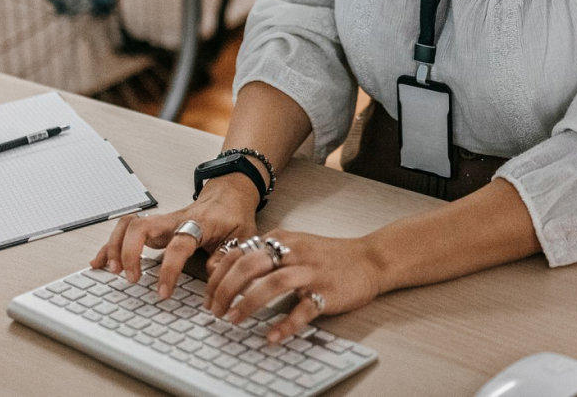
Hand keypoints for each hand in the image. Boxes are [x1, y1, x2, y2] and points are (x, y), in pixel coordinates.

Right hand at [91, 174, 258, 299]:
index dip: (168, 269)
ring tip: (111, 271)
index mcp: (198, 223)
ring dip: (115, 246)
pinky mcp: (154, 226)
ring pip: (129, 224)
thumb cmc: (233, 215)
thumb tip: (213, 275)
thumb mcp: (242, 236)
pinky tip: (99, 262)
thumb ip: (228, 256)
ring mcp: (162, 222)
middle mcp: (174, 220)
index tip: (162, 292)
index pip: (178, 245)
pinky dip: (109, 245)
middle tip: (130, 278)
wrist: (230, 193)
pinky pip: (126, 230)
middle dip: (129, 252)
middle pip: (142, 226)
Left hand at [205, 230, 381, 344]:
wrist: (369, 259)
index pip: (239, 254)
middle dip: (226, 289)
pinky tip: (272, 337)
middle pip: (250, 265)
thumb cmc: (327, 256)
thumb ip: (265, 255)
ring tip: (233, 320)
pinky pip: (303, 309)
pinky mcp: (327, 291)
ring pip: (273, 283)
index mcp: (280, 240)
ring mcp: (310, 271)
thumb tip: (228, 273)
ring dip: (249, 302)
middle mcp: (293, 252)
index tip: (207, 298)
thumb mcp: (293, 246)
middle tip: (214, 311)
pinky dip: (286, 324)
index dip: (218, 277)